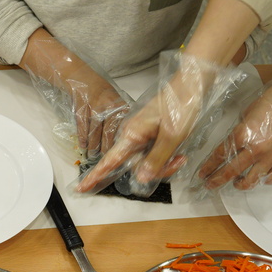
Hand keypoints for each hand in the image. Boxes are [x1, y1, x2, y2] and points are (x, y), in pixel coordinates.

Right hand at [77, 51, 224, 192]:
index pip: (109, 160)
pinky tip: (178, 151)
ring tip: (181, 155)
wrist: (190, 84)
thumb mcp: (172, 136)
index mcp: (132, 134)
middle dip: (157, 170)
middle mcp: (132, 134)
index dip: (95, 175)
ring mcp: (141, 132)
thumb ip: (155, 158)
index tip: (80, 187)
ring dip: (164, 163)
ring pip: (147, 160)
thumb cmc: (181, 105)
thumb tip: (140, 178)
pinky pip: (152, 151)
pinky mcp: (150, 131)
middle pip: (136, 165)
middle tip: (179, 161)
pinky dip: (165, 155)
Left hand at [199, 60, 271, 190]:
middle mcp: (255, 150)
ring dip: (240, 184)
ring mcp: (271, 158)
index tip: (202, 174)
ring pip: (251, 180)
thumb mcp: (248, 112)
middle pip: (231, 171)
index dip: (209, 166)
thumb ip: (239, 129)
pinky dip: (264, 180)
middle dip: (217, 180)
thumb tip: (234, 141)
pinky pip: (271, 178)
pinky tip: (260, 178)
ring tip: (236, 183)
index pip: (220, 155)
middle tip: (210, 185)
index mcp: (243, 135)